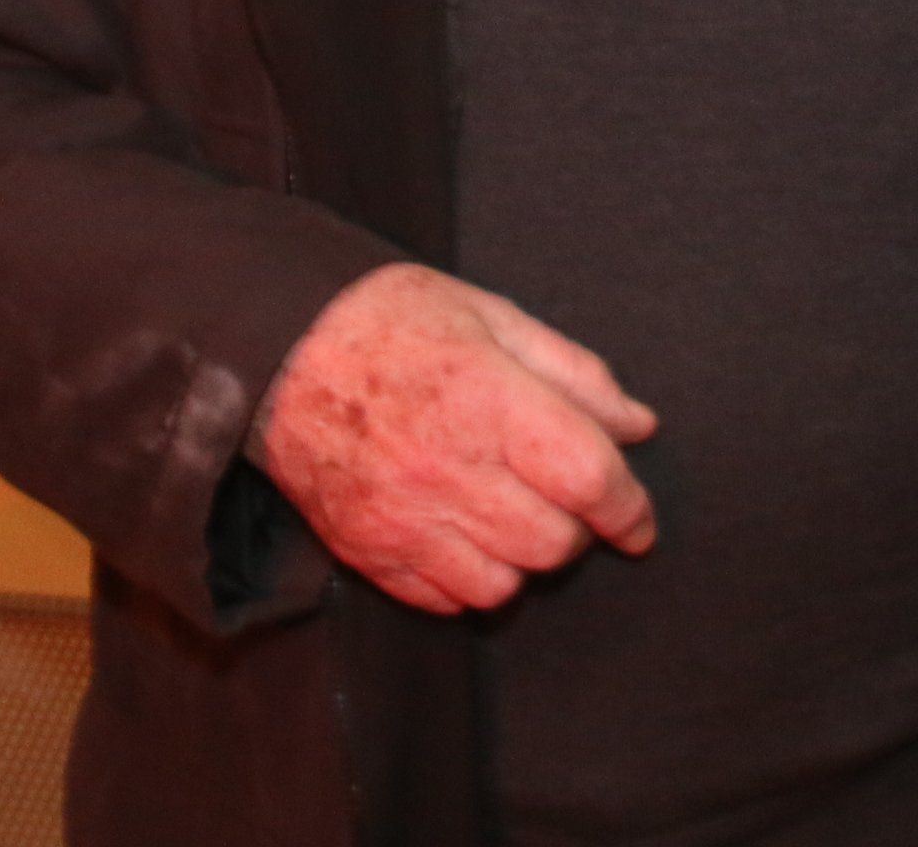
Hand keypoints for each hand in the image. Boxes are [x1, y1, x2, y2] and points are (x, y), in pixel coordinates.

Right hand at [249, 263, 657, 614]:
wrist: (279, 347)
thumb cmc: (397, 321)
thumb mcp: (495, 317)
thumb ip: (574, 375)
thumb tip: (637, 427)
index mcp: (489, 400)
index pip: (586, 478)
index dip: (628, 508)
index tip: (639, 522)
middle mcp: (446, 468)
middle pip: (552, 542)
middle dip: (578, 529)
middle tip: (565, 501)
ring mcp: (401, 517)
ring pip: (502, 584)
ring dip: (524, 559)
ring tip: (514, 516)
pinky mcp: (365, 549)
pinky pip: (443, 600)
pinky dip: (470, 580)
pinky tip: (466, 536)